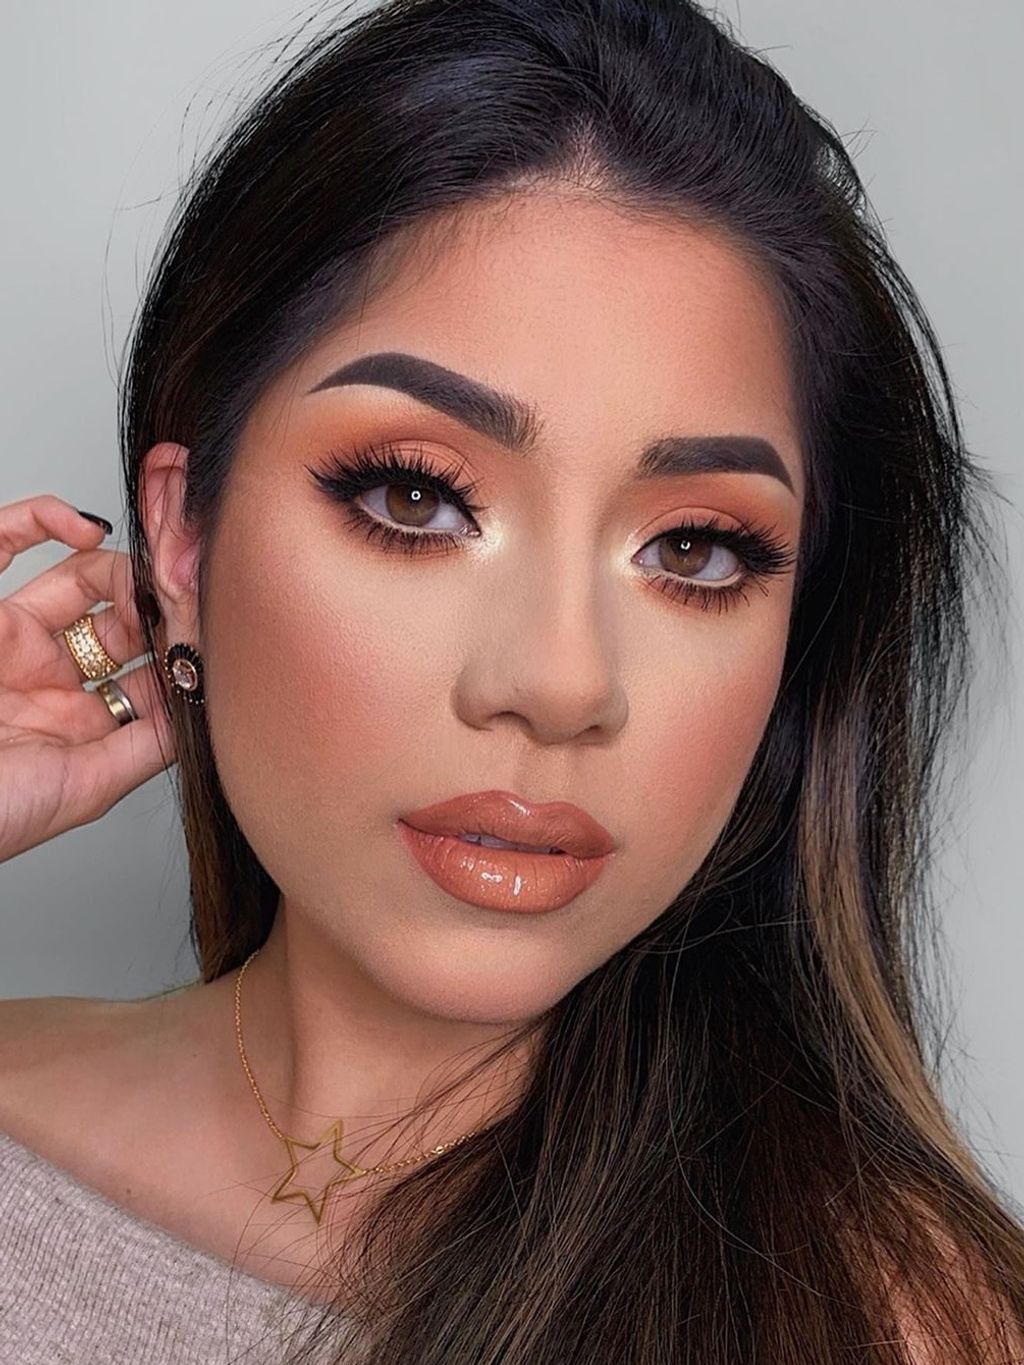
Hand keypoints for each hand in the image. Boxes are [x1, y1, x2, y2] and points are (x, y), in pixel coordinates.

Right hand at [0, 494, 175, 863]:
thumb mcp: (88, 785)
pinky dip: (43, 518)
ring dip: (128, 568)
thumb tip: (204, 709)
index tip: (213, 629)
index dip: (182, 648)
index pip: (149, 671)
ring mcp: (15, 641)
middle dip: (164, 604)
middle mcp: (51, 678)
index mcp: (79, 723)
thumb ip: (148, 744)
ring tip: (155, 570)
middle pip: (125, 620)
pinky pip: (1, 540)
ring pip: (83, 578)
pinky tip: (88, 529)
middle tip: (192, 590)